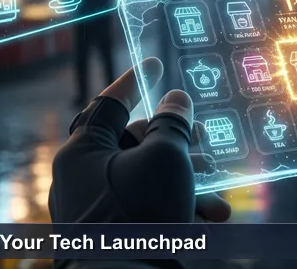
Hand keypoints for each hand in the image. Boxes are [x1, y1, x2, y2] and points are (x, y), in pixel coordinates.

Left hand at [49, 57, 230, 222]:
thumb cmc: (140, 212)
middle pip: (135, 143)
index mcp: (83, 152)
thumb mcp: (165, 158)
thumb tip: (176, 99)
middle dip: (177, 141)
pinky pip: (149, 207)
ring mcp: (98, 208)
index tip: (154, 63)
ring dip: (187, 179)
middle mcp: (84, 177)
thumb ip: (173, 124)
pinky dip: (179, 206)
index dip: (135, 80)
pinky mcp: (116, 232)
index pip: (109, 103)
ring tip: (214, 185)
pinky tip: (211, 216)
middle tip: (203, 136)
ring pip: (148, 178)